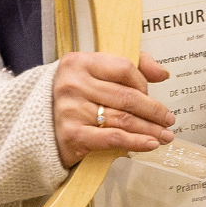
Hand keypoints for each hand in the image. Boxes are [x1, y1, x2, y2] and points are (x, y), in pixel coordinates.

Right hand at [51, 50, 174, 167]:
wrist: (36, 123)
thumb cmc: (76, 96)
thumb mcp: (98, 71)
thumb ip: (133, 65)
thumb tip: (162, 74)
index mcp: (80, 63)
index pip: (124, 68)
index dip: (143, 82)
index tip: (152, 94)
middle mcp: (72, 84)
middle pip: (127, 97)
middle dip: (154, 111)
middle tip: (169, 120)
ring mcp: (70, 110)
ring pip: (124, 119)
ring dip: (150, 129)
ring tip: (165, 134)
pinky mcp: (71, 134)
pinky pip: (112, 138)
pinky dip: (135, 141)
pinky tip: (150, 143)